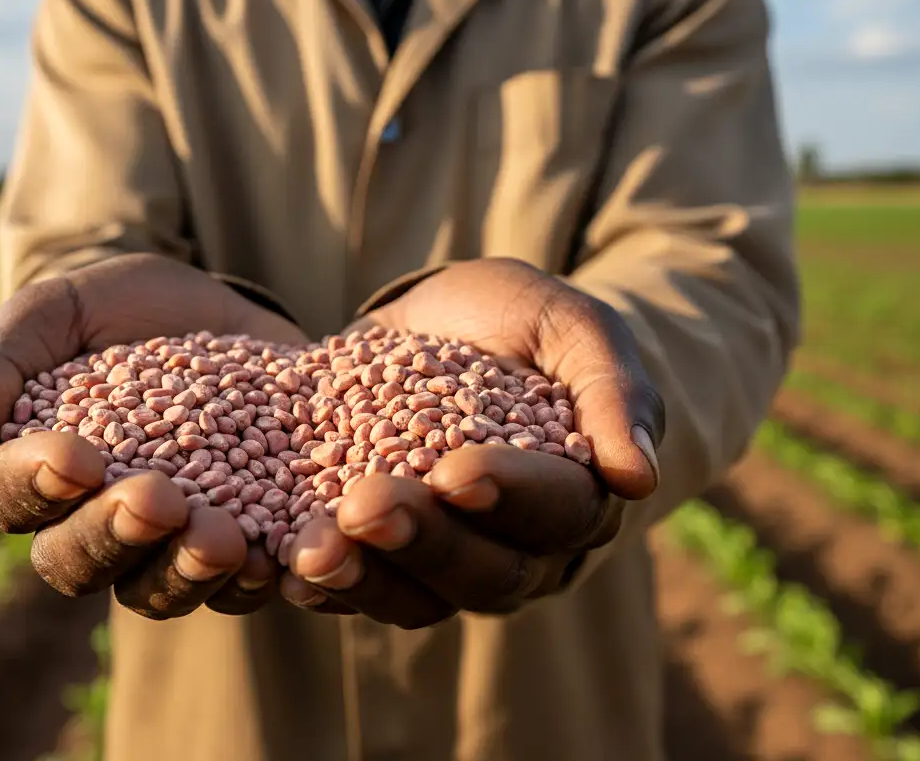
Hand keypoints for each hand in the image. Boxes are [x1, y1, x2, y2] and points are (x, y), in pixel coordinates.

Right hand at [0, 253, 307, 618]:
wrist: (220, 307)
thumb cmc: (117, 310)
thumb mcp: (56, 312)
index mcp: (33, 473)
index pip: (12, 498)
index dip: (36, 486)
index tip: (74, 456)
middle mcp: (90, 524)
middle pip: (78, 565)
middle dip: (114, 536)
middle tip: (154, 500)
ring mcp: (166, 544)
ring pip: (157, 591)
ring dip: (185, 571)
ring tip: (222, 537)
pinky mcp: (242, 543)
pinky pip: (240, 586)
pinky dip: (256, 577)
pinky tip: (277, 555)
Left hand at [279, 258, 664, 627]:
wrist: (443, 322)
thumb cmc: (522, 322)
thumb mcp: (569, 324)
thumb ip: (610, 389)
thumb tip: (638, 477)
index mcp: (578, 496)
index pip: (557, 512)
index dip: (508, 496)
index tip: (458, 471)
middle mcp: (521, 549)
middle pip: (484, 572)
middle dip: (424, 541)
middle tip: (368, 504)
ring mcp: (448, 562)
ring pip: (417, 597)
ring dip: (365, 577)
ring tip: (313, 550)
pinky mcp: (384, 559)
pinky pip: (359, 590)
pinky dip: (322, 584)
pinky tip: (281, 566)